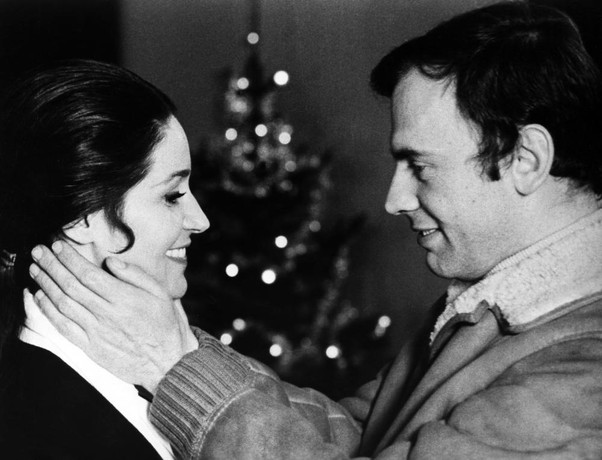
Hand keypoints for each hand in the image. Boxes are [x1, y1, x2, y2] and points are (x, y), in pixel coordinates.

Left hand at [29, 241, 197, 392]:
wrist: (166, 362)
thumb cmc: (165, 325)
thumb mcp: (161, 293)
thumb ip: (135, 275)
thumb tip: (111, 261)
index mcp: (123, 297)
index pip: (88, 273)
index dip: (69, 258)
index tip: (58, 246)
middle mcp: (106, 313)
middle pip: (71, 285)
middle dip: (51, 265)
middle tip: (38, 251)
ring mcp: (95, 331)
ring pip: (63, 303)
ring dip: (45, 284)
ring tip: (35, 269)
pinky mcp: (90, 346)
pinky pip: (63, 326)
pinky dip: (48, 310)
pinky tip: (40, 298)